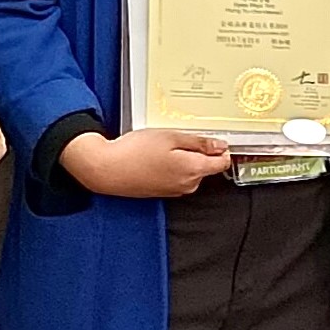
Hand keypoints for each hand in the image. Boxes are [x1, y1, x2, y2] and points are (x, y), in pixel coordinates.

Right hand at [61, 126, 235, 199]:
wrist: (107, 170)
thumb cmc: (135, 152)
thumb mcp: (171, 137)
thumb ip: (199, 143)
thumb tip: (220, 146)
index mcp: (194, 170)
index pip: (222, 163)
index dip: (220, 148)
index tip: (212, 137)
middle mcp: (188, 185)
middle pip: (206, 166)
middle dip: (197, 151)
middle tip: (176, 137)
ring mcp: (175, 191)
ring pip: (190, 170)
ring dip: (182, 158)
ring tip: (161, 146)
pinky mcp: (163, 192)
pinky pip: (176, 176)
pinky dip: (171, 166)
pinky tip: (154, 157)